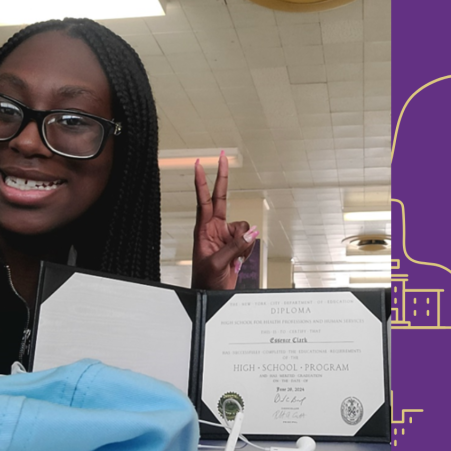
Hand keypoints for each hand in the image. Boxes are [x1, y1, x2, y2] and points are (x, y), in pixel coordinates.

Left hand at [191, 152, 257, 289]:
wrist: (210, 295)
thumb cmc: (204, 281)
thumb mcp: (217, 264)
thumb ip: (235, 246)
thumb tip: (251, 231)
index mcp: (202, 230)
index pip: (203, 200)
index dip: (201, 182)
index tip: (198, 164)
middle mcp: (214, 229)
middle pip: (221, 198)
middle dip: (222, 178)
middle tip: (222, 156)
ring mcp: (226, 236)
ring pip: (244, 226)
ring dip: (244, 241)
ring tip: (234, 259)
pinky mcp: (236, 245)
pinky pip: (250, 239)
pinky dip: (248, 249)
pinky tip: (239, 261)